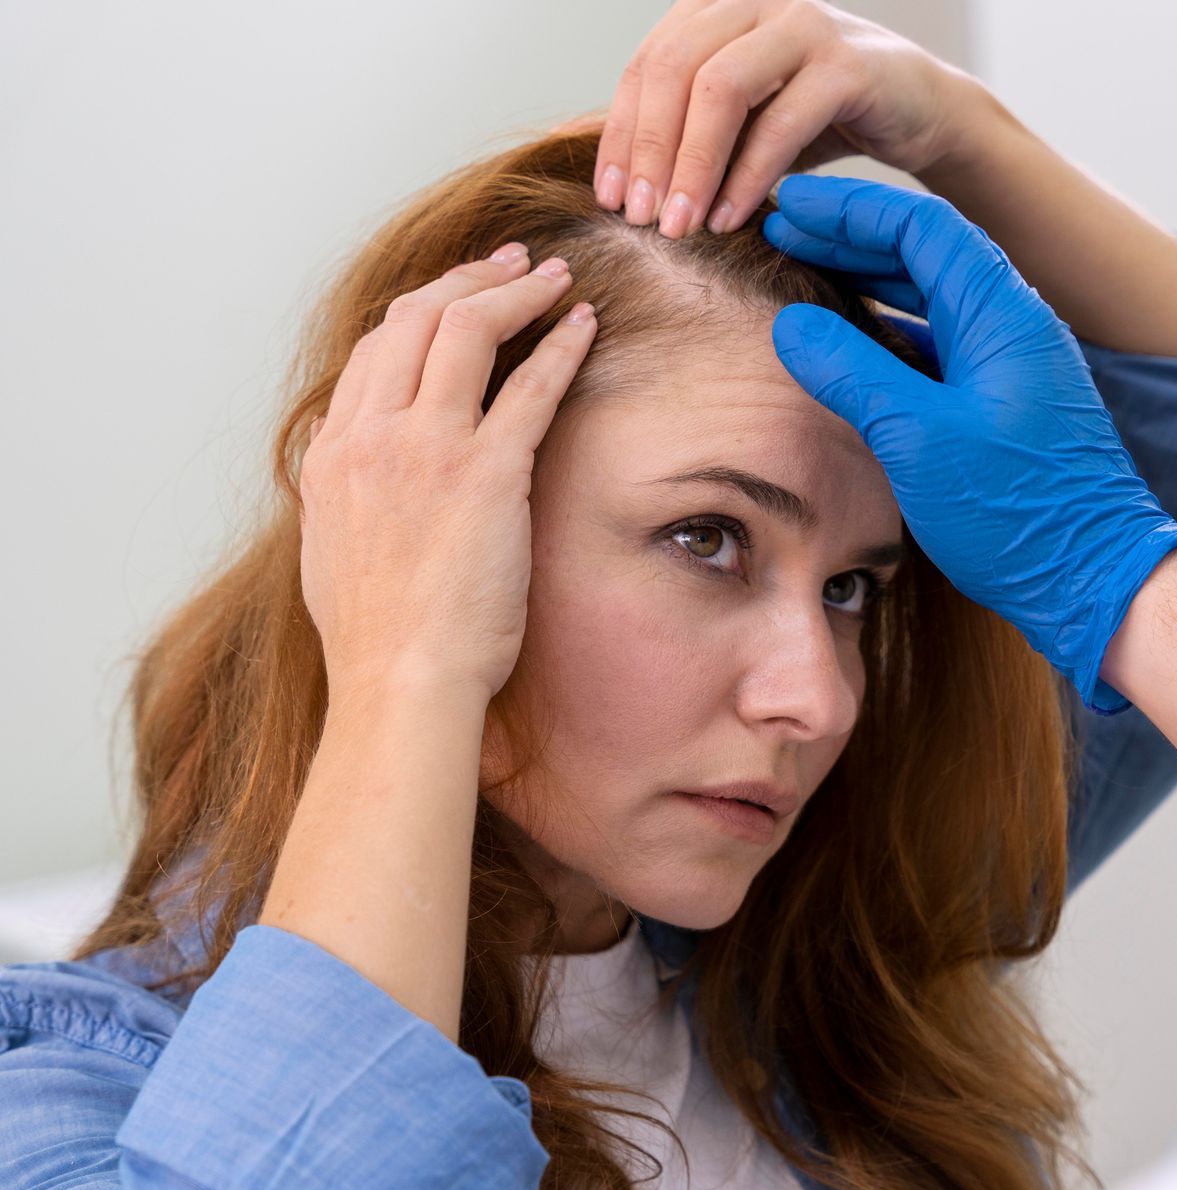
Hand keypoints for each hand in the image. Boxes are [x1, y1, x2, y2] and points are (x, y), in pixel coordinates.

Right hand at [299, 247, 595, 701]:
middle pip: (415, 319)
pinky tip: (584, 324)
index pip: (374, 351)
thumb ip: (346, 498)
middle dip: (468, 279)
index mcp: (332, 454)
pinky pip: (529, 386)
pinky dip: (559, 344)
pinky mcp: (487, 473)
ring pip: (466, 330)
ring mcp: (427, 449)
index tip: (458, 296)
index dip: (421, 311)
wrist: (400, 680)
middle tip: (513, 263)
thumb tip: (356, 480)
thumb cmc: (378, 639)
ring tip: (556, 277)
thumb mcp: (333, 552)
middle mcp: (371, 436)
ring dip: (516, 291)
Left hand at [588, 0, 984, 236]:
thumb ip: (692, 133)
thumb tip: (625, 186)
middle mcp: (753, 2)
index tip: (610, 198)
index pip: (647, 66)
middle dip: (650, 151)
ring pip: (719, 89)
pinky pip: (781, 123)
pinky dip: (748, 177)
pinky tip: (730, 218)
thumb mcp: (746, 121)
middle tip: (640, 219)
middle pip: (673, 70)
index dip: (623, 134)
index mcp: (716, 7)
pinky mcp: (847, 66)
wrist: (922, 109)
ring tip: (679, 226)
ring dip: (692, 165)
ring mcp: (801, 25)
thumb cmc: (823, 117)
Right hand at [763, 176, 1176, 714]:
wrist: (1093, 580)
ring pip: (932, 297)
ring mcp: (1012, 366)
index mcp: (1003, 315)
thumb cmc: (1017, 513)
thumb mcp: (918, 438)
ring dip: (869, 280)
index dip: (850, 207)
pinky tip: (852, 341)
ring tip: (805, 273)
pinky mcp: (1004, 405)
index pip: (922, 224)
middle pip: (925, 252)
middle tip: (782, 231)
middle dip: (851, 236)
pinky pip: (940, 342)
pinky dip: (891, 329)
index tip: (789, 202)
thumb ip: (853, 372)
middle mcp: (1014, 327)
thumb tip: (792, 324)